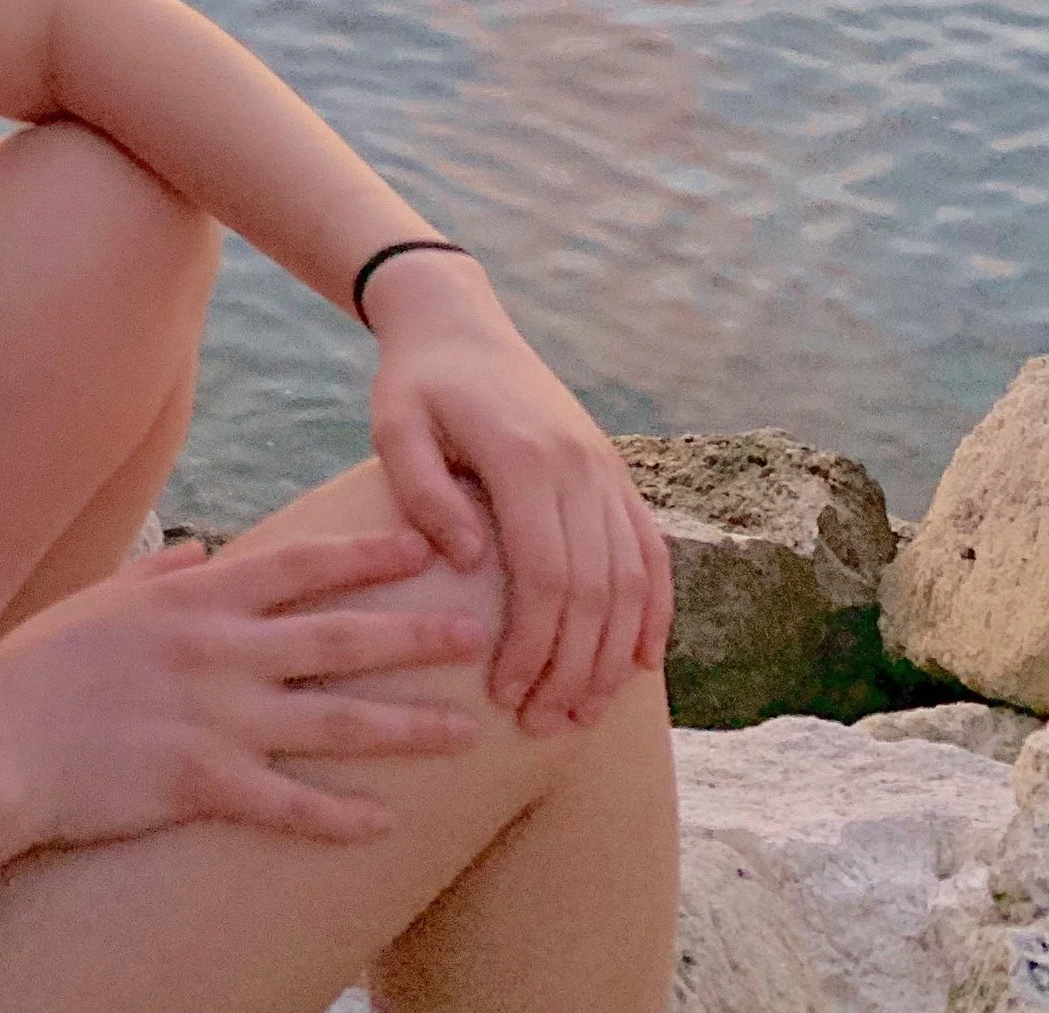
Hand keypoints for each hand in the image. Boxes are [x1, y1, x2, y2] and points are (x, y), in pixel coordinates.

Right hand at [0, 529, 486, 861]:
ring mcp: (215, 719)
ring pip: (334, 722)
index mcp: (195, 599)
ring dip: (407, 726)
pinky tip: (385, 823)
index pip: (299, 567)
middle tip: (478, 632)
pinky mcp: (202, 785)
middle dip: (415, 636)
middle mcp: (218, 652)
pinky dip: (340, 815)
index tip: (423, 545)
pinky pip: (289, 803)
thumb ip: (162, 573)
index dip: (365, 556)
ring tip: (466, 732)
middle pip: (338, 639)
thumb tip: (204, 554)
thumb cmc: (40, 666)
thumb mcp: (102, 597)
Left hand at [359, 256, 672, 736]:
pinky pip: (649, 551)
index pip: (547, 575)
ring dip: (612, 656)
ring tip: (581, 714)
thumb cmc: (417, 383)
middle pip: (596, 590)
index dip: (534, 645)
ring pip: (631, 580)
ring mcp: (606, 469)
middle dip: (573, 669)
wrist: (459, 322)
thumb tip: (471, 563)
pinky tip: (640, 663)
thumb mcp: (395, 426)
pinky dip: (653, 610)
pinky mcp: (615, 474)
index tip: (506, 695)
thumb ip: (425, 493)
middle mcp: (580, 465)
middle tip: (541, 727)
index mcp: (524, 457)